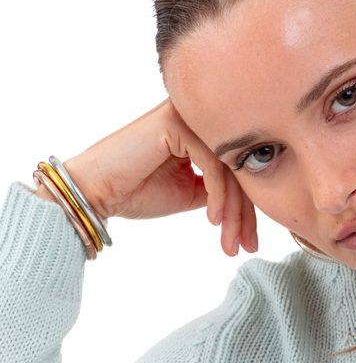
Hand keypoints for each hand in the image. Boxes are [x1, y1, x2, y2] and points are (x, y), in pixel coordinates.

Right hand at [45, 98, 256, 256]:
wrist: (97, 192)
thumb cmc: (136, 191)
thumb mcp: (191, 193)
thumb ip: (219, 189)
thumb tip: (253, 200)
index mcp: (200, 131)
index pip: (236, 168)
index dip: (248, 208)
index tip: (250, 242)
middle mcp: (196, 117)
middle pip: (237, 167)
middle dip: (245, 214)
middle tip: (247, 247)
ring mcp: (186, 115)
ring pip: (228, 167)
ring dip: (233, 211)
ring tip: (229, 241)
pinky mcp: (175, 122)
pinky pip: (212, 163)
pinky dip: (217, 195)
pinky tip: (212, 219)